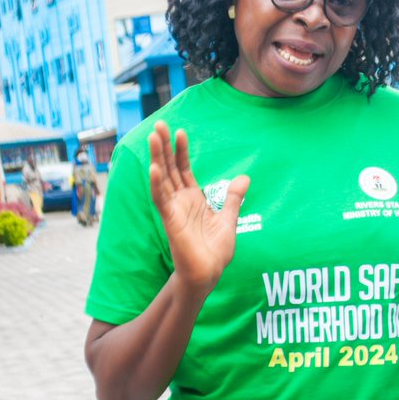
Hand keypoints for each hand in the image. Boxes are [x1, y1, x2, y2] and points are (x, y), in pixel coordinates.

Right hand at [149, 121, 249, 290]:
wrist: (209, 274)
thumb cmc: (214, 251)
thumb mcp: (229, 219)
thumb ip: (233, 198)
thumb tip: (245, 177)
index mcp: (193, 199)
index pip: (183, 169)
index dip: (181, 151)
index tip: (180, 131)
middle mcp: (180, 201)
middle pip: (170, 168)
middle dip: (164, 147)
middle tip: (158, 125)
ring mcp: (173, 210)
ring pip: (162, 179)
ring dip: (157, 158)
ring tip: (153, 137)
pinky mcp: (170, 221)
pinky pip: (161, 200)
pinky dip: (157, 184)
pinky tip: (154, 168)